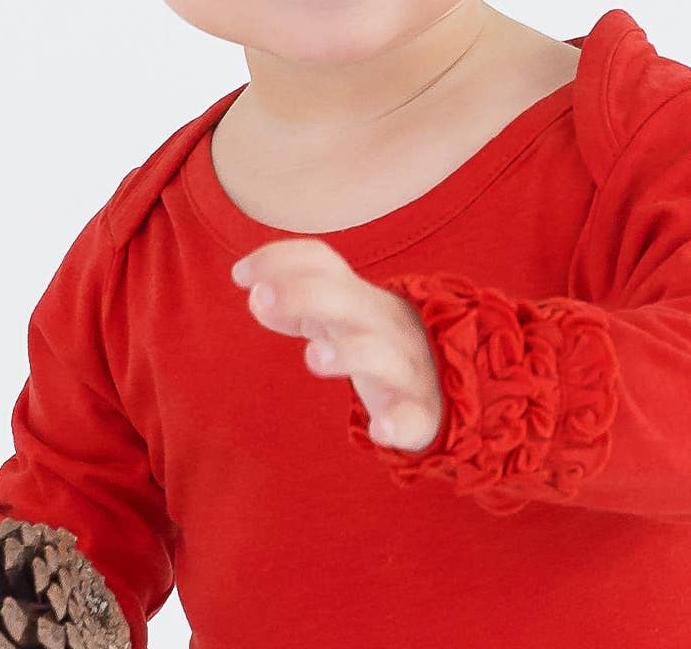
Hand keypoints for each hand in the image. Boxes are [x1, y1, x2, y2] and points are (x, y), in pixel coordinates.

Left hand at [230, 238, 443, 450]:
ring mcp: (405, 367)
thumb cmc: (379, 344)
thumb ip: (298, 304)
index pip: (323, 262)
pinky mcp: (422, 413)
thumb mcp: (340, 317)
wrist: (451, 383)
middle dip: (303, 293)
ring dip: (347, 351)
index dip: (280, 259)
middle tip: (258, 300)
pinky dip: (399, 422)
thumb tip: (256, 297)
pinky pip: (414, 417)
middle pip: (346, 299)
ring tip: (313, 357)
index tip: (239, 275)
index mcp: (360, 298)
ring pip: (380, 353)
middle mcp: (384, 324)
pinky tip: (381, 430)